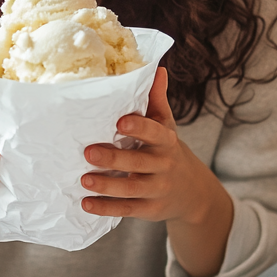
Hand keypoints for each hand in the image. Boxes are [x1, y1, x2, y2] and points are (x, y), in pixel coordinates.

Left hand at [80, 67, 233, 276]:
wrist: (191, 191)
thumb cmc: (167, 150)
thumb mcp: (166, 126)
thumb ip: (156, 100)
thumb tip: (157, 67)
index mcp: (166, 141)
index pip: (155, 132)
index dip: (139, 128)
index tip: (120, 121)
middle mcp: (164, 165)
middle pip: (140, 162)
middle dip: (115, 158)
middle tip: (88, 152)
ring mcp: (157, 189)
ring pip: (132, 188)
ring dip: (107, 185)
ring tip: (84, 180)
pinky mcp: (149, 209)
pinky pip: (127, 209)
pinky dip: (106, 208)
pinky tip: (86, 204)